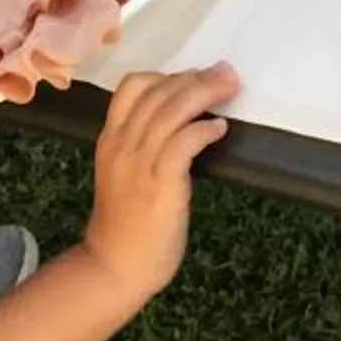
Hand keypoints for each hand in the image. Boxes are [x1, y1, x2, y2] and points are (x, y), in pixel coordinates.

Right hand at [82, 65, 236, 299]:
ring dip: (205, 93)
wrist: (113, 267)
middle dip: (195, 77)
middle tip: (225, 72)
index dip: (165, 75)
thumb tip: (180, 123)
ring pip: (172, 111)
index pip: (131, 87)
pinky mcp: (160, 184)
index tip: (191, 77)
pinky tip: (219, 128)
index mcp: (110, 140)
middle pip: (158, 92)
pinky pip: (183, 142)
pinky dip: (203, 129)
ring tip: (230, 88)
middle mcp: (121, 145)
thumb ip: (141, 147)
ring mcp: (139, 164)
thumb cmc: (124, 225)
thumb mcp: (122, 175)